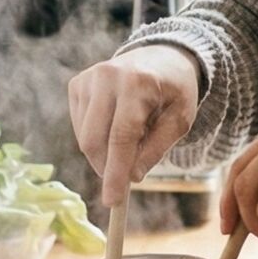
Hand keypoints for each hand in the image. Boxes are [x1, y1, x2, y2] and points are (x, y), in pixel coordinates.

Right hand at [67, 45, 202, 207]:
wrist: (162, 57)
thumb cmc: (175, 91)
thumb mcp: (180, 120)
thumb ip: (156, 149)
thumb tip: (131, 177)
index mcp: (138, 83)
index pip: (121, 137)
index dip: (115, 173)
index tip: (112, 201)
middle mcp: (108, 76)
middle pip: (94, 140)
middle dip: (107, 168)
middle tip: (125, 179)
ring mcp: (89, 78)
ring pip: (84, 137)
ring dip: (104, 153)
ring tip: (132, 139)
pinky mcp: (77, 84)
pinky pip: (79, 127)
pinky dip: (96, 138)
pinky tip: (116, 126)